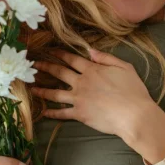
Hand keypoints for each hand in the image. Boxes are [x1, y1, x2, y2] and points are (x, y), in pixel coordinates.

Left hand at [32, 49, 164, 163]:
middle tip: (33, 65)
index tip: (50, 51)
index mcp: (92, 70)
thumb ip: (106, 58)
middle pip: (59, 73)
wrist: (133, 114)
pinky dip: (52, 113)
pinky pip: (62, 113)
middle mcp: (81, 82)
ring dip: (42, 89)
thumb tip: (90, 50)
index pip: (72, 59)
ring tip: (31, 88)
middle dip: (45, 67)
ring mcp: (78, 99)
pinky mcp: (79, 114)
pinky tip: (44, 113)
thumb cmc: (132, 90)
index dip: (60, 54)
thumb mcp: (124, 67)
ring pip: (55, 93)